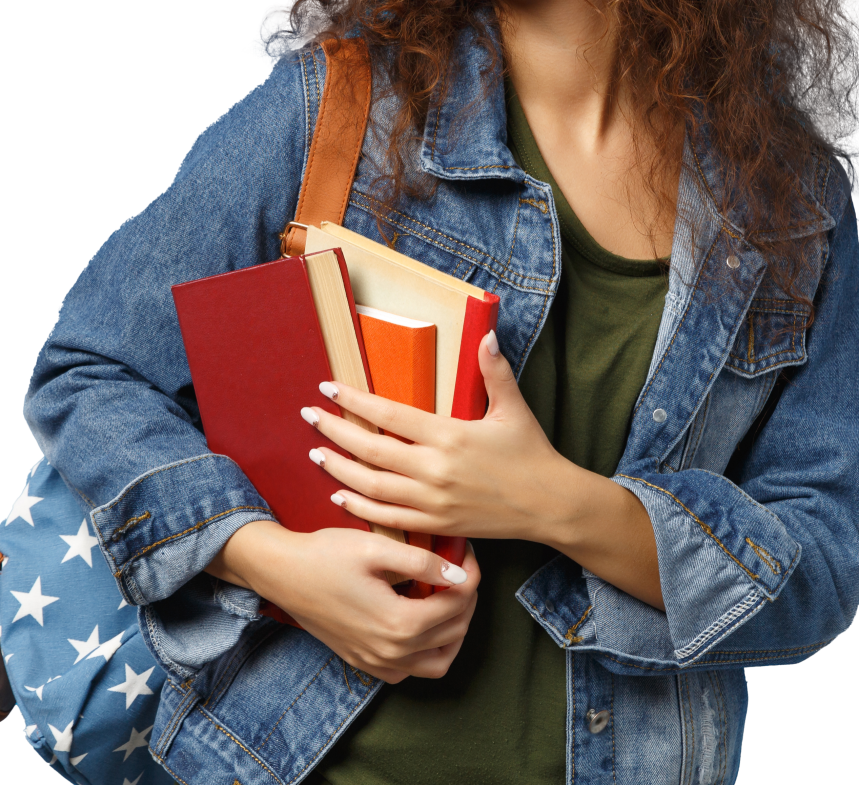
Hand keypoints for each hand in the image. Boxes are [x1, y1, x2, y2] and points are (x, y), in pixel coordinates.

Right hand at [206, 521, 479, 683]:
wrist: (282, 573)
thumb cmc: (326, 555)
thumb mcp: (376, 547)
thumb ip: (422, 562)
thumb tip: (459, 576)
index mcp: (398, 623)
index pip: (456, 604)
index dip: (470, 575)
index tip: (465, 552)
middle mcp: (391, 652)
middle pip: (453, 631)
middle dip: (465, 597)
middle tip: (460, 567)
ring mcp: (376, 663)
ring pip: (438, 661)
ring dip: (453, 630)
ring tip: (449, 596)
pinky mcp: (364, 662)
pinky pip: (411, 670)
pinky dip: (428, 651)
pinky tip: (422, 620)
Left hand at [304, 331, 664, 609]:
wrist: (549, 506)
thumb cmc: (531, 453)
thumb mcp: (513, 408)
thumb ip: (494, 371)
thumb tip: (486, 335)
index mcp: (450, 435)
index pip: (390, 415)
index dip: (355, 400)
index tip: (329, 387)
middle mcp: (435, 469)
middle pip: (371, 450)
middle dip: (335, 431)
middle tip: (309, 416)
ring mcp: (433, 501)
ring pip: (372, 485)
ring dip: (340, 469)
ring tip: (315, 453)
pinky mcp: (436, 524)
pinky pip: (388, 517)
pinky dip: (360, 507)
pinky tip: (340, 494)